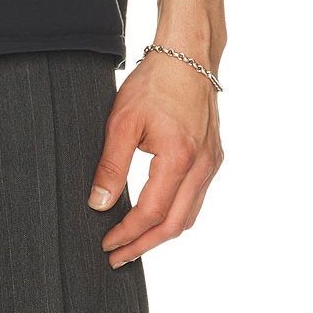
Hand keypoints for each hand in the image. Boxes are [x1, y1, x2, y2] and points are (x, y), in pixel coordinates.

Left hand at [87, 50, 223, 265]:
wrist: (188, 56)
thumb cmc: (153, 82)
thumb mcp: (122, 121)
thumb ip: (110, 165)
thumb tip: (99, 204)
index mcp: (179, 159)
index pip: (152, 213)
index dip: (128, 234)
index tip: (107, 244)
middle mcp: (202, 166)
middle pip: (175, 225)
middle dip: (144, 245)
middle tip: (118, 257)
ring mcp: (212, 163)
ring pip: (189, 215)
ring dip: (161, 234)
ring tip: (134, 242)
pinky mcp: (213, 157)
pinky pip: (197, 198)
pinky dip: (176, 214)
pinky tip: (157, 215)